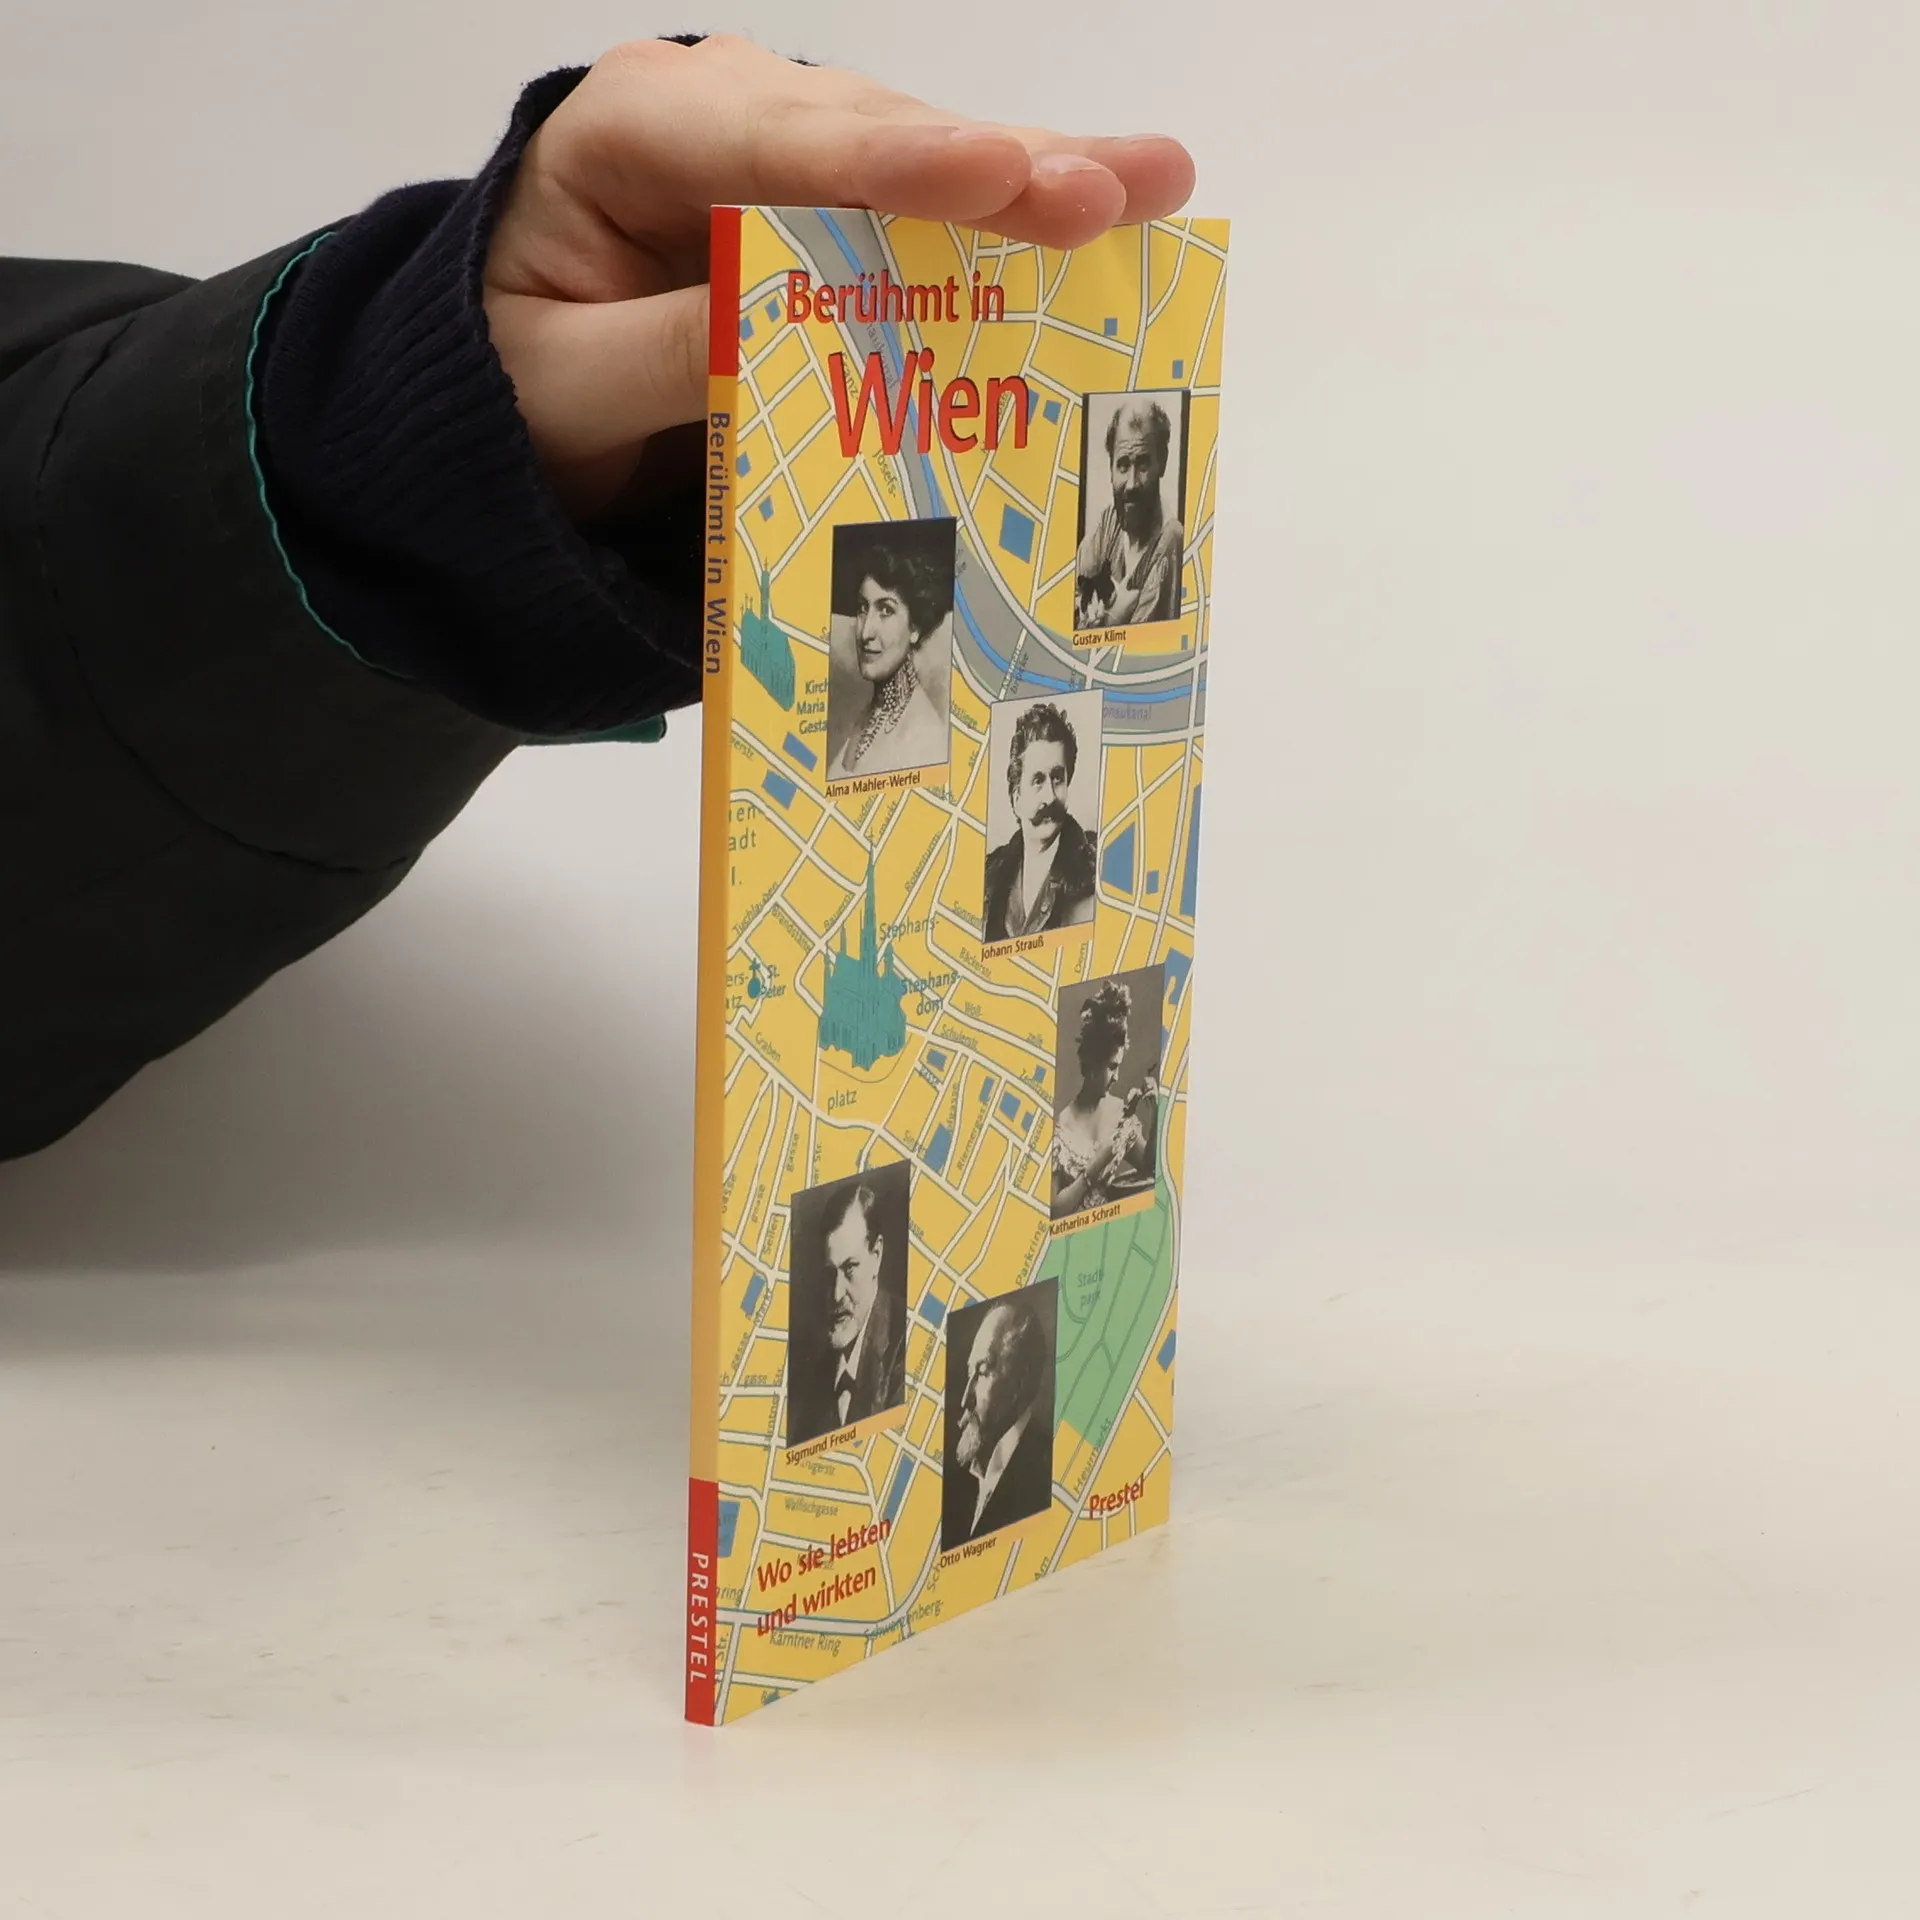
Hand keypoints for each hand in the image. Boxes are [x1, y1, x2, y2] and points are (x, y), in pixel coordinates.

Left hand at [482, 35, 1195, 517]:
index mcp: (633, 130)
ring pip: (921, 157)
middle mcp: (722, 109)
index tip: (999, 173)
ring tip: (1149, 186)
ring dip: (1034, 180)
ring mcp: (786, 143)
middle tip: (1114, 190)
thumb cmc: (520, 371)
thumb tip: (783, 335)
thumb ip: (664, 356)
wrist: (516, 375)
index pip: (777, 149)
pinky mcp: (831, 194)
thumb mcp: (565, 385)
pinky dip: (1012, 217)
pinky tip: (1110, 202)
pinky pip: (928, 203)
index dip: (898, 167)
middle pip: (873, 137)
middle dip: (999, 167)